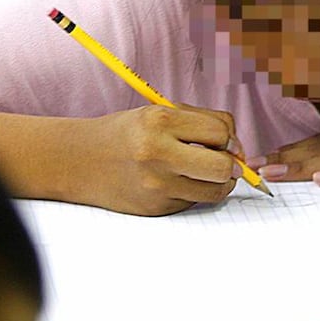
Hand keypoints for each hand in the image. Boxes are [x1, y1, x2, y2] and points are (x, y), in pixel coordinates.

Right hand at [79, 104, 241, 215]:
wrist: (79, 160)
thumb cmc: (129, 133)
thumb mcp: (162, 112)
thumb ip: (205, 123)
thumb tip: (240, 151)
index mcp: (160, 121)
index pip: (221, 132)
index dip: (228, 137)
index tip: (222, 140)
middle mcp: (156, 154)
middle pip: (223, 167)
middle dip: (231, 165)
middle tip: (222, 161)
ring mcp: (155, 185)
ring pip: (216, 190)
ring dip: (218, 182)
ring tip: (202, 171)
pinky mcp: (156, 208)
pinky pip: (195, 201)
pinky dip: (195, 192)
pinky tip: (176, 181)